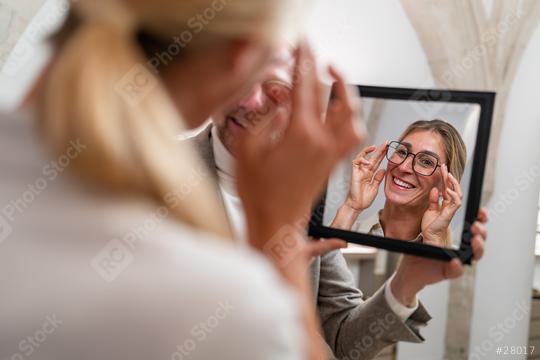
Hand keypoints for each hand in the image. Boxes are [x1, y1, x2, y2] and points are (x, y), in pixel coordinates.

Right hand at [236, 42, 361, 359]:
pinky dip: (351, 117)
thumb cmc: (259, 194)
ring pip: (352, 115)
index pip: (305, 87)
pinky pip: (352, 135)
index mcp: (300, 134)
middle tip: (317, 57)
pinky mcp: (332, 163)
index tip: (303, 48)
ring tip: (338, 80)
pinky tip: (341, 113)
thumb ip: (265, 120)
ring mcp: (331, 153)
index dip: (303, 62)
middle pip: (332, 95)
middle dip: (325, 69)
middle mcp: (322, 141)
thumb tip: (279, 105)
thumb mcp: (247, 149)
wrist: (275, 224)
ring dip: (347, 93)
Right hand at [345, 143, 387, 211]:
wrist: (357, 206)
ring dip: (368, 151)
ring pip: (362, 157)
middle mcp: (364, 171)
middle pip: (372, 157)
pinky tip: (368, 161)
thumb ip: (378, 178)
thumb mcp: (375, 187)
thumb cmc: (364, 199)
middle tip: (386, 142)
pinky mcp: (354, 174)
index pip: (377, 162)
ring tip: (375, 147)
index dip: (382, 154)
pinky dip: (361, 160)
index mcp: (370, 174)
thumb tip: (383, 169)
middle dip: (379, 150)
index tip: (389, 148)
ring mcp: (359, 172)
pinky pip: (355, 163)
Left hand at [390, 208, 487, 306]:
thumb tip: (435, 190)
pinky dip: (458, 266)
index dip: (482, 217)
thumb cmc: (426, 243)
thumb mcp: (429, 221)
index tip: (481, 211)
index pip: (477, 224)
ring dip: (478, 247)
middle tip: (475, 226)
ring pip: (476, 255)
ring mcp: (460, 259)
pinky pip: (457, 270)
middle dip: (481, 231)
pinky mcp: (450, 271)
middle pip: (481, 238)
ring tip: (474, 240)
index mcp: (462, 233)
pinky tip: (456, 261)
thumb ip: (434, 205)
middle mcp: (464, 246)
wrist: (414, 262)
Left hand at [421, 164, 462, 246]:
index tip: (442, 168)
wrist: (430, 237)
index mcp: (445, 204)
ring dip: (453, 183)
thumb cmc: (431, 226)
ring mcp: (451, 209)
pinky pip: (456, 203)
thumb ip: (433, 200)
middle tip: (445, 168)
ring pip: (457, 194)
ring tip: (448, 175)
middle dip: (451, 178)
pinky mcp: (450, 214)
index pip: (447, 188)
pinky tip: (447, 189)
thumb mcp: (429, 210)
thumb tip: (434, 189)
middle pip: (453, 188)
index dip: (445, 178)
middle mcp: (450, 205)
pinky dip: (453, 195)